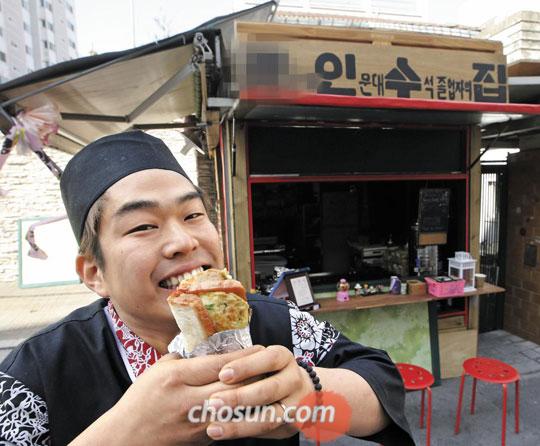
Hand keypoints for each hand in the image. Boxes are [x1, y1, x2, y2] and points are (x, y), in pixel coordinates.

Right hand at [70, 345, 264, 445]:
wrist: (126, 439)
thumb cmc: (139, 400)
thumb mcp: (157, 371)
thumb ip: (182, 360)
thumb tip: (203, 352)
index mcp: (176, 378)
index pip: (218, 364)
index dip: (242, 355)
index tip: (259, 348)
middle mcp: (188, 400)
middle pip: (232, 385)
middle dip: (254, 372)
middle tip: (271, 362)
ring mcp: (196, 422)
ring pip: (234, 405)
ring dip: (252, 393)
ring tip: (267, 381)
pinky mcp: (201, 438)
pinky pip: (227, 421)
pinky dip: (241, 411)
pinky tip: (252, 402)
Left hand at [204, 345, 313, 440]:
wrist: (296, 391)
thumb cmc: (266, 371)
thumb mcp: (258, 360)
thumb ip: (242, 365)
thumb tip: (212, 371)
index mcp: (283, 358)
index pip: (268, 359)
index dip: (245, 366)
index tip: (222, 374)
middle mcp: (294, 380)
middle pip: (269, 390)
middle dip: (239, 397)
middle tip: (212, 403)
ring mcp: (296, 405)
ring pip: (269, 417)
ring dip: (239, 424)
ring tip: (214, 428)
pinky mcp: (291, 426)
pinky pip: (267, 431)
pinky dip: (244, 432)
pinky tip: (225, 433)